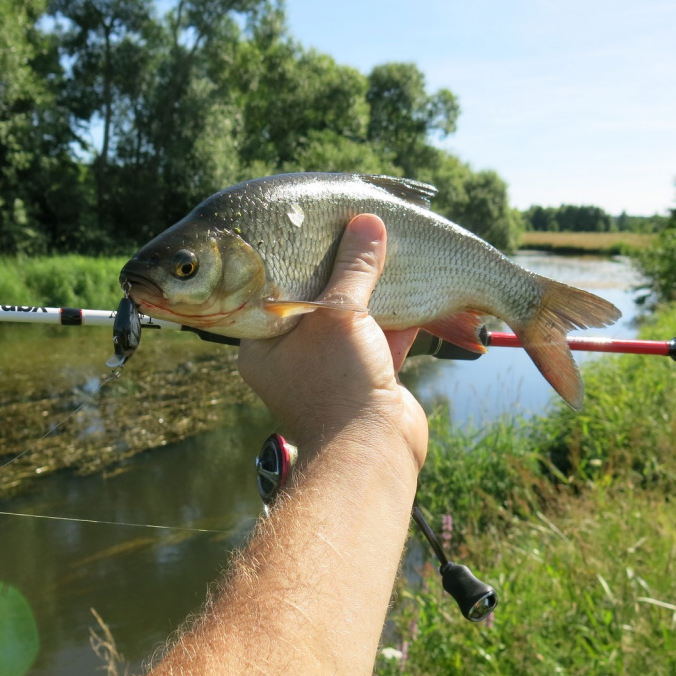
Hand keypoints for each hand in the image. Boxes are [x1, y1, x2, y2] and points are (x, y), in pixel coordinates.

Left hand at [238, 214, 428, 470]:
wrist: (374, 454)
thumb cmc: (339, 383)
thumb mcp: (342, 313)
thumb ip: (355, 265)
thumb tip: (368, 221)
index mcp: (261, 340)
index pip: (273, 283)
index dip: (296, 252)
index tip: (318, 225)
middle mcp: (291, 355)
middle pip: (317, 296)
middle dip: (344, 266)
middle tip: (357, 229)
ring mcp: (329, 368)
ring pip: (353, 315)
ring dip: (375, 285)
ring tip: (389, 247)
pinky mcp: (365, 379)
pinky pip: (380, 336)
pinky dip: (398, 313)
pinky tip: (414, 283)